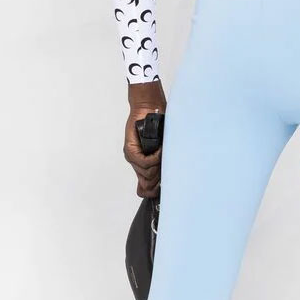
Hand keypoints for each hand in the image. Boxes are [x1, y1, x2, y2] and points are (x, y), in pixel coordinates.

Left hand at [124, 78, 166, 197]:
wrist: (148, 107)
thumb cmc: (157, 123)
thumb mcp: (163, 144)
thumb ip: (164, 159)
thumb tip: (170, 176)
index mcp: (142, 163)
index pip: (143, 189)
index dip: (153, 192)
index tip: (162, 190)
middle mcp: (135, 161)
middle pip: (147, 184)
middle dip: (159, 177)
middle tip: (166, 164)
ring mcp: (131, 155)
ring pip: (146, 173)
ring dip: (157, 165)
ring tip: (163, 153)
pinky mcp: (130, 148)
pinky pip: (144, 162)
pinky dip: (154, 157)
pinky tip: (160, 150)